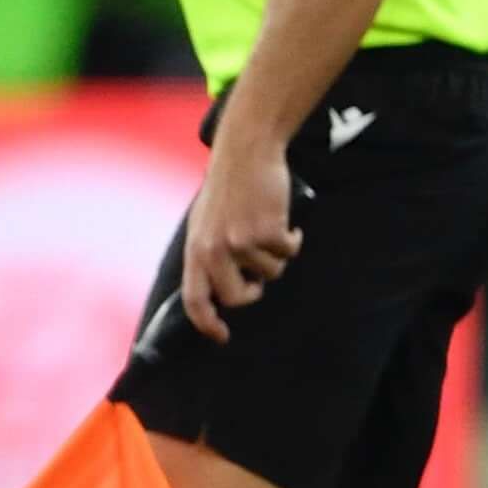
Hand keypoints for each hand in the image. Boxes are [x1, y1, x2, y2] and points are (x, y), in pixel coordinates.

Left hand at [180, 143, 301, 341]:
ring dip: (276, 255)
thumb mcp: (205, 221)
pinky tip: (287, 223)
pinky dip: (292, 239)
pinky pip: (288, 252)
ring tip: (270, 229)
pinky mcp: (267, 232)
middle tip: (258, 281)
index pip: (195, 299)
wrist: (246, 151)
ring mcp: (241, 242)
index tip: (221, 336)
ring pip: (270, 273)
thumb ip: (208, 253)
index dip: (207, 323)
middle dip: (253, 291)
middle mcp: (214, 250)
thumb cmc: (228, 185)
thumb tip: (221, 290)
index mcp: (195, 249)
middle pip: (237, 297)